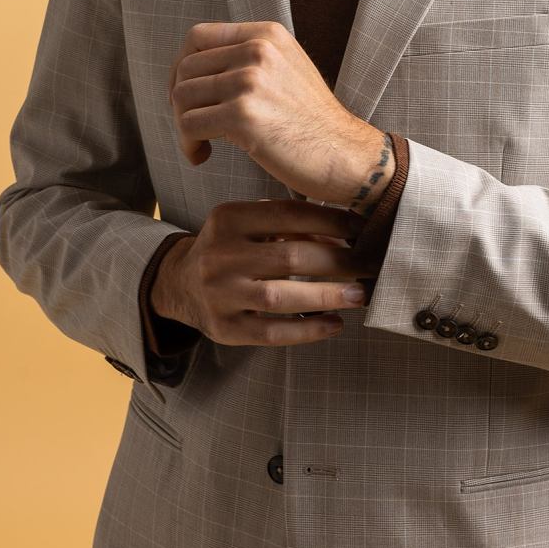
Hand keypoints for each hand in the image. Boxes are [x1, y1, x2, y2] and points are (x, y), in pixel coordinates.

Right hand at [149, 199, 380, 345]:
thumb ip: (289, 223)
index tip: (363, 229)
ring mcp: (219, 294)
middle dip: (337, 263)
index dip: (331, 221)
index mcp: (229, 218)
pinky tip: (333, 324)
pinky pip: (271, 333)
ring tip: (359, 295)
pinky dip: (307, 330)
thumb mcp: (248, 223)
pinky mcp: (223, 328)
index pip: (289, 214)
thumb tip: (344, 238)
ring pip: (281, 296)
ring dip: (327, 296)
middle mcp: (220, 255)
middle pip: (290, 257)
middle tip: (369, 266)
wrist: (180, 283)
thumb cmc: (229, 248)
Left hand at [167, 21, 393, 211]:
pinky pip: (189, 125)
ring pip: (181, 96)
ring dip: (183, 126)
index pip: (198, 36)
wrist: (347, 155)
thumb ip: (248, 58)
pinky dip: (188, 144)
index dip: (182, 66)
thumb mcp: (286, 69)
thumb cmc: (312, 122)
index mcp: (267, 35)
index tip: (188, 95)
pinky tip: (203, 156)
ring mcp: (251, 81)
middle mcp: (258, 49)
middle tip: (195, 128)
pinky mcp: (244, 115)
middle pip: (185, 69)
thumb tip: (192, 68)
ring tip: (201, 144)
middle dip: (181, 102)